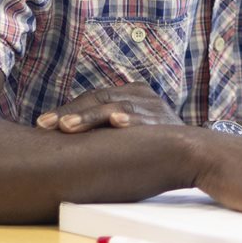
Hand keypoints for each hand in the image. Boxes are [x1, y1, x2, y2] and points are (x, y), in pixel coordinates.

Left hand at [35, 82, 183, 131]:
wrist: (199, 150)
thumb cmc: (155, 142)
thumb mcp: (130, 128)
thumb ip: (105, 125)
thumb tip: (62, 134)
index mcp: (130, 92)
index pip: (92, 97)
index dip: (66, 110)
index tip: (42, 125)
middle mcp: (141, 95)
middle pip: (99, 99)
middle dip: (71, 114)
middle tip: (49, 125)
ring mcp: (154, 107)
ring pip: (115, 107)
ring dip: (91, 117)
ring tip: (69, 126)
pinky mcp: (165, 121)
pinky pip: (145, 119)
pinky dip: (131, 120)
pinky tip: (116, 123)